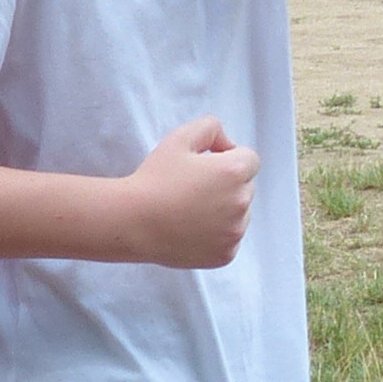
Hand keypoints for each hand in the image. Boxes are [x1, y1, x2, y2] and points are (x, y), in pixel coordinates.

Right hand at [121, 118, 258, 267]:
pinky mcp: (225, 254)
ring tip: (190, 211)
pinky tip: (191, 229)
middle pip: (246, 187)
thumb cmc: (154, 179)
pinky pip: (230, 239)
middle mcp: (241, 203)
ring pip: (240, 215)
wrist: (132, 222)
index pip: (250, 159)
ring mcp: (235, 232)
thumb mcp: (179, 137)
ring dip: (224, 210)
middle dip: (227, 184)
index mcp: (234, 172)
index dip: (227, 158)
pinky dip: (217, 235)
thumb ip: (211, 127)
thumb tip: (228, 144)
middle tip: (193, 189)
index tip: (204, 166)